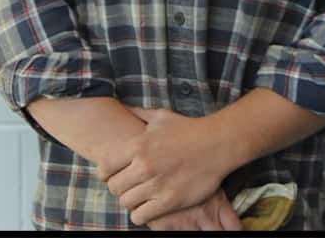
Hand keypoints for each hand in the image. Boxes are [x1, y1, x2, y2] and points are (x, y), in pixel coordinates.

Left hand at [106, 107, 235, 225]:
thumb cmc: (190, 129)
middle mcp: (144, 166)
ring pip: (126, 203)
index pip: (104, 168)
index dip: (106, 173)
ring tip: (140, 196)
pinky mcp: (170, 200)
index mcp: (138, 146)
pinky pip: (141, 216)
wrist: (220, 143)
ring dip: (131, 201)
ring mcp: (157, 185)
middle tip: (130, 186)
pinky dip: (141, 214)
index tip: (113, 175)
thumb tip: (123, 108)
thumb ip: (139, 113)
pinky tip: (149, 207)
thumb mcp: (162, 116)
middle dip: (120, 187)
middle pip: (114, 187)